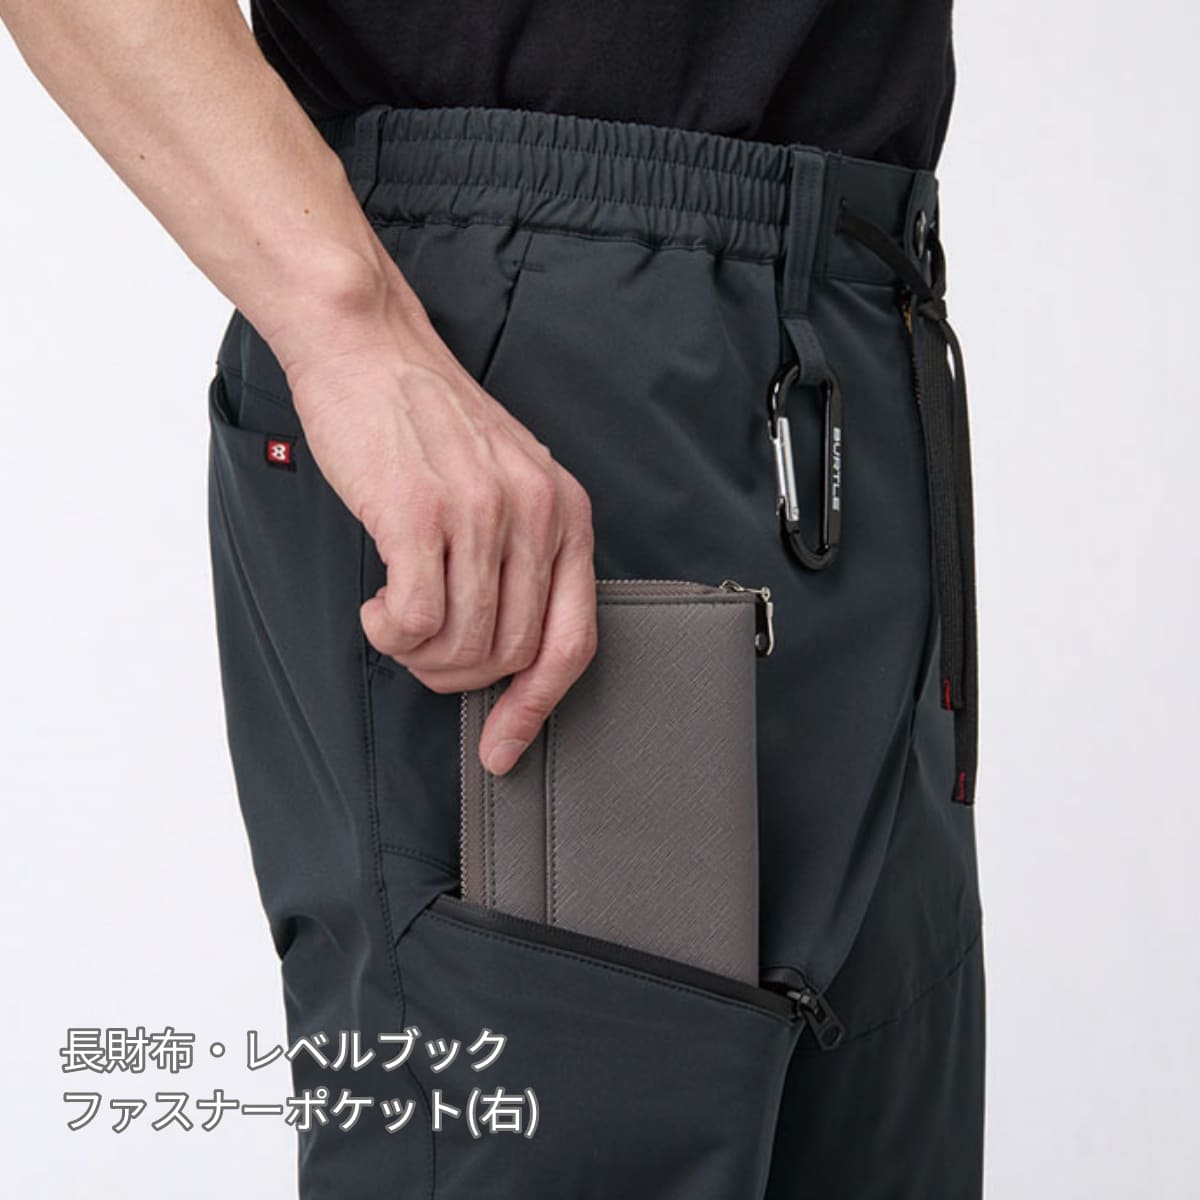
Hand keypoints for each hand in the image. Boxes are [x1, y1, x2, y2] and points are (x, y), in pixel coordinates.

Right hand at [282, 299, 598, 776]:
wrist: (369, 349)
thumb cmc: (428, 422)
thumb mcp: (506, 482)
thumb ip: (520, 558)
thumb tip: (505, 655)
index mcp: (566, 513)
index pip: (573, 641)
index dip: (538, 707)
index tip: (504, 746)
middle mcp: (535, 514)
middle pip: (510, 657)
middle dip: (457, 678)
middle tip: (421, 650)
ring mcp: (480, 512)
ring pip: (461, 647)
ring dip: (419, 655)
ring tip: (397, 619)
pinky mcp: (419, 512)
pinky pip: (415, 622)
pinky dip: (390, 632)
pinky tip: (380, 605)